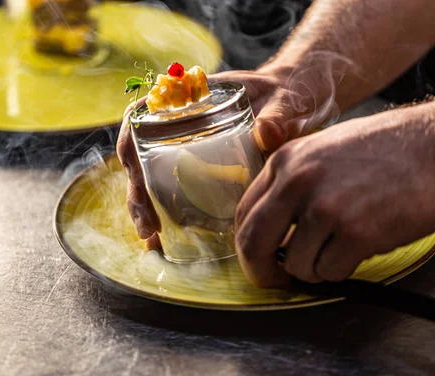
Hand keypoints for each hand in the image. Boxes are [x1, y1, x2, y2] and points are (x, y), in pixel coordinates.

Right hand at [117, 69, 316, 245]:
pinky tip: (167, 236)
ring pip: (154, 174)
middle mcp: (186, 122)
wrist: (304, 102)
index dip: (130, 138)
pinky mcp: (207, 167)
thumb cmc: (292, 93)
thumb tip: (265, 135)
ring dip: (146, 205)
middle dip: (137, 189)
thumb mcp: (288, 102)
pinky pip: (177, 187)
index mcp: (196, 98)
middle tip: (148, 223)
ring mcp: (194, 145)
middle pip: (142, 152)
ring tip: (152, 236)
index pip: (146, 112)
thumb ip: (280, 116)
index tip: (131, 166)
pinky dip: (167, 210)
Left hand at [234, 105, 434, 286]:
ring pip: (295, 265)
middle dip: (260, 271)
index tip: (258, 259)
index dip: (247, 244)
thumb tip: (271, 226)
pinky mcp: (355, 233)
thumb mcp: (321, 150)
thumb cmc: (384, 148)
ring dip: (314, 268)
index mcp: (285, 161)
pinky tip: (359, 248)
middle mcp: (298, 182)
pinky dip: (341, 270)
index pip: (244, 213)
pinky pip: (330, 272)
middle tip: (274, 280)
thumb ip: (291, 183)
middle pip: (253, 243)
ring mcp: (325, 208)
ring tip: (338, 249)